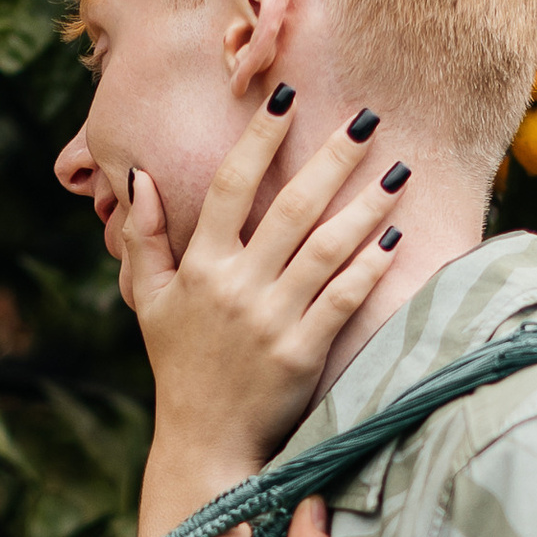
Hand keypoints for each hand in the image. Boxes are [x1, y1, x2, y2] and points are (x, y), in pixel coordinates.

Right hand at [123, 92, 407, 521]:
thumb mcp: (148, 300)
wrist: (203, 441)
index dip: (259, 138)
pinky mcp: (301, 353)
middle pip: (289, 207)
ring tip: (398, 172)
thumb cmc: (179, 366)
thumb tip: (138, 177)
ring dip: (364, 207)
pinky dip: (369, 268)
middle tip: (368, 119)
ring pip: (324, 249)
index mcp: (199, 266)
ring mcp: (270, 320)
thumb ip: (144, 237)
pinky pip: (341, 300)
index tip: (286, 96)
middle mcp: (235, 286)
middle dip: (331, 158)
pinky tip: (394, 238)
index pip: (229, 186)